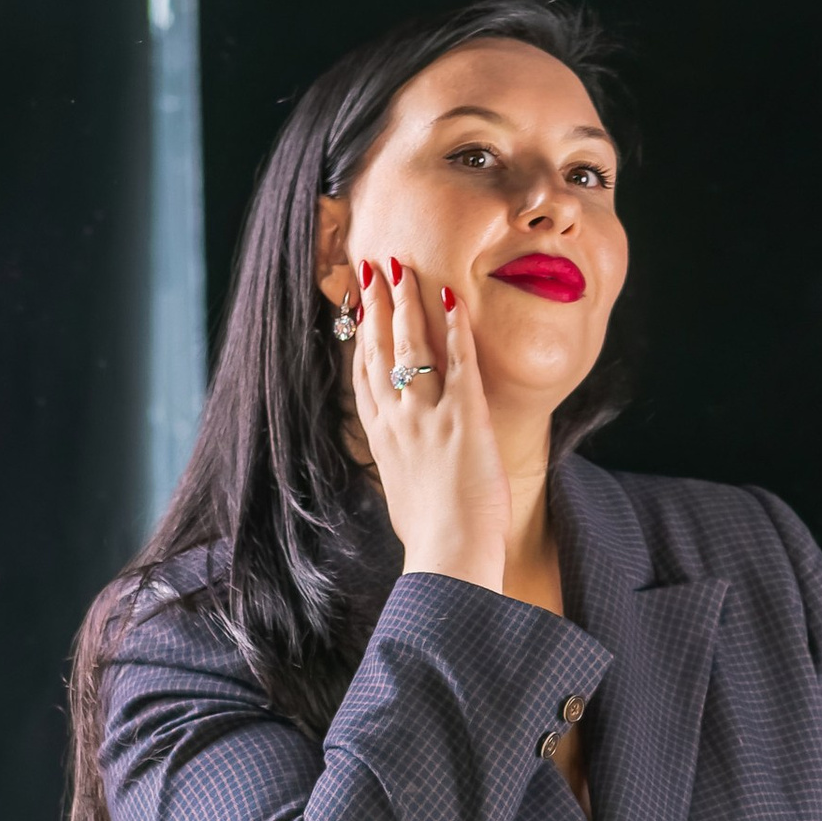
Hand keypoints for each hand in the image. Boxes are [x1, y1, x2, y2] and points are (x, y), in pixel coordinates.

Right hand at [351, 258, 509, 592]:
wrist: (448, 553)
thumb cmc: (430, 538)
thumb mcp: (402, 498)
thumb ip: (403, 472)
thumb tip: (408, 473)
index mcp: (380, 438)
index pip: (363, 375)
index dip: (359, 337)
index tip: (358, 308)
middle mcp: (396, 419)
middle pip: (378, 349)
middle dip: (375, 304)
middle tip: (373, 267)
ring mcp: (427, 415)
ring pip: (411, 345)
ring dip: (407, 301)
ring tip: (404, 266)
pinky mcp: (464, 417)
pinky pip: (458, 361)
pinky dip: (455, 327)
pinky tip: (453, 297)